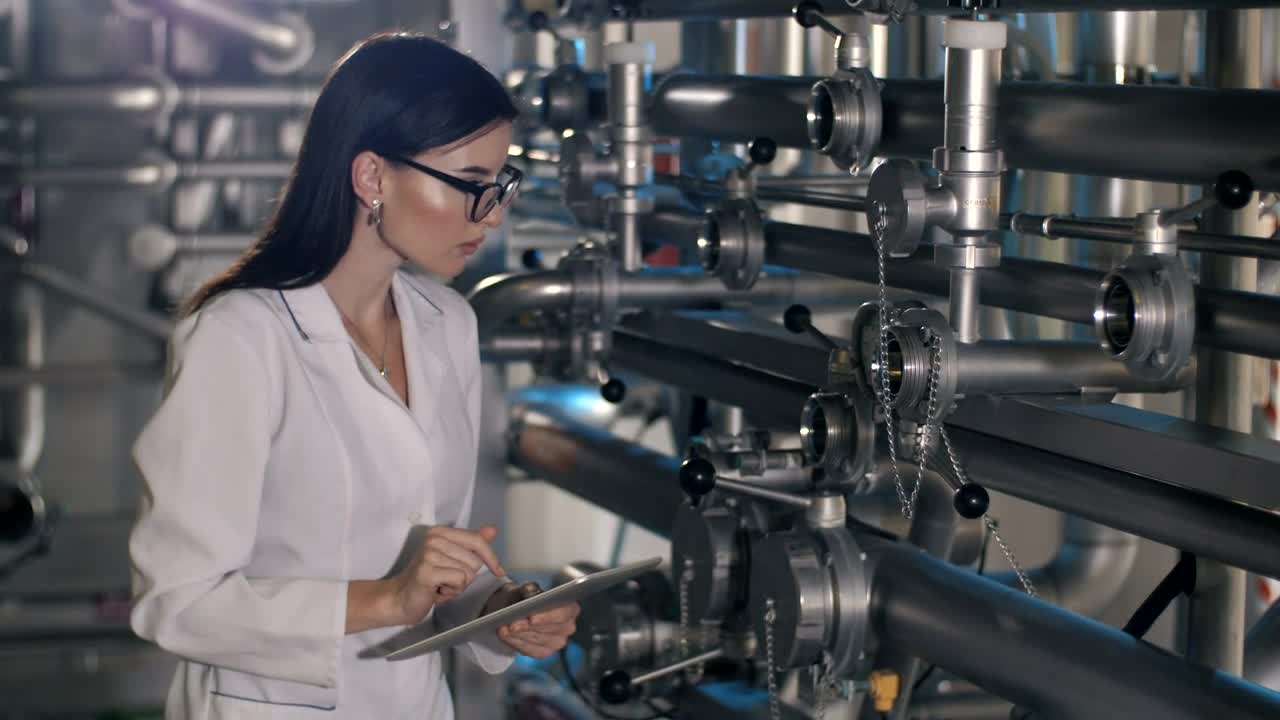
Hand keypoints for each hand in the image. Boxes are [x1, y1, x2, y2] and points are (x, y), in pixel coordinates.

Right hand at [384, 525, 504, 625]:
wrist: (399, 598)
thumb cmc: (427, 580)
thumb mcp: (452, 558)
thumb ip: (471, 544)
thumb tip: (492, 530)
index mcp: (440, 532)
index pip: (477, 540)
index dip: (491, 557)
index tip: (498, 571)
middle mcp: (433, 539)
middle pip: (475, 560)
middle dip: (466, 576)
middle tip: (446, 580)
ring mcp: (429, 554)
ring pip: (468, 572)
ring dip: (458, 585)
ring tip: (441, 585)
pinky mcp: (427, 571)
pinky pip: (460, 581)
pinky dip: (453, 591)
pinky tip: (437, 591)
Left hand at [491, 583, 579, 659]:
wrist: (515, 609)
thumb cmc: (524, 597)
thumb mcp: (525, 589)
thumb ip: (530, 590)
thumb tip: (530, 596)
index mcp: (570, 608)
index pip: (563, 614)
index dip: (547, 617)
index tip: (531, 618)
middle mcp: (568, 627)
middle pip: (548, 629)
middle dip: (527, 627)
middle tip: (511, 625)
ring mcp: (558, 642)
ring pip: (536, 640)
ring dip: (518, 635)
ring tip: (503, 629)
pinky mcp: (544, 652)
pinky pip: (529, 650)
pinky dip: (515, 642)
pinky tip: (505, 635)